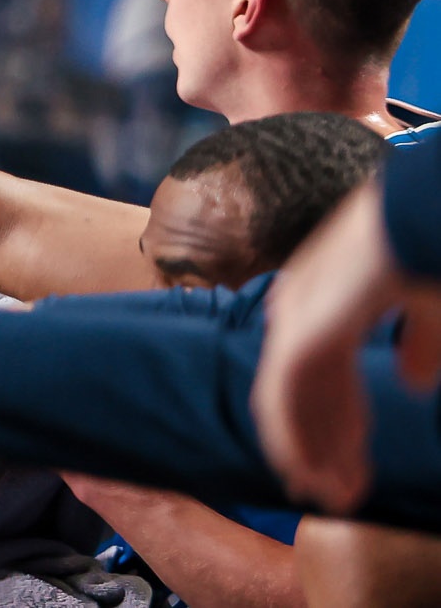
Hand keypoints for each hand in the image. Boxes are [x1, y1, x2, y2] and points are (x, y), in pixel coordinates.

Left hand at [254, 182, 440, 511]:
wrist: (425, 215)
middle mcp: (299, 306)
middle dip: (318, 447)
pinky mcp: (304, 331)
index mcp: (322, 297)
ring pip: (288, 402)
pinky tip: (311, 473)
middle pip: (296, 392)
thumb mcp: (428, 308)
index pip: (313, 372)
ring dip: (308, 454)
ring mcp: (297, 317)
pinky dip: (297, 439)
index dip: (334, 423)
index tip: (350, 466)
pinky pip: (286, 396)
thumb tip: (414, 383)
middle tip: (334, 496)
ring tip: (331, 497)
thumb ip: (420, 345)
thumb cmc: (431, 250)